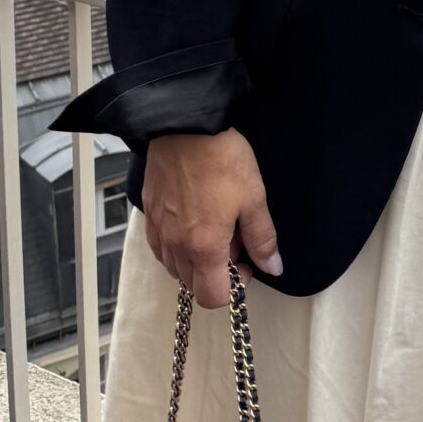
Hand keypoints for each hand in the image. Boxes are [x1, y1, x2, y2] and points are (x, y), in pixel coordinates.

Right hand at [140, 128, 281, 306]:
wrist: (185, 124)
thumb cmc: (223, 159)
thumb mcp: (253, 198)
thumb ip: (262, 239)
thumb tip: (273, 267)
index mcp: (203, 247)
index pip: (212, 296)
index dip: (234, 287)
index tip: (246, 262)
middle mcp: (175, 245)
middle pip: (192, 285)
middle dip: (215, 275)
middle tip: (233, 243)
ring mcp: (158, 229)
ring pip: (173, 267)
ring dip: (194, 261)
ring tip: (212, 230)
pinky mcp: (148, 211)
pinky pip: (159, 246)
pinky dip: (175, 247)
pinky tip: (191, 222)